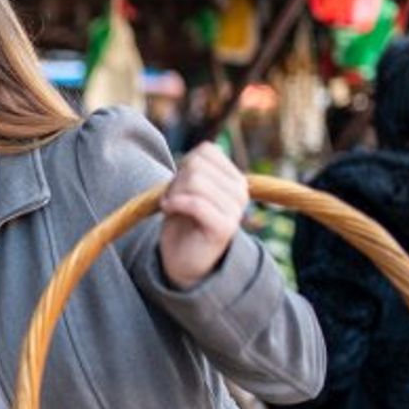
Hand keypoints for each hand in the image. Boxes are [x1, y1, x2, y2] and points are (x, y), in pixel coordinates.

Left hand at [158, 142, 247, 289]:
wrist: (182, 261)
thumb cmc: (183, 222)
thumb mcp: (186, 189)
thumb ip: (195, 169)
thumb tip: (203, 147)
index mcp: (234, 179)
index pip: (206, 151)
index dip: (184, 165)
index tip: (178, 186)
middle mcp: (240, 192)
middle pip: (197, 165)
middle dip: (175, 181)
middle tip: (172, 200)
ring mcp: (235, 210)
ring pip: (195, 181)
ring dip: (173, 193)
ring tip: (171, 207)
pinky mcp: (224, 228)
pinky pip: (195, 203)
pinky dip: (175, 204)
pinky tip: (168, 211)